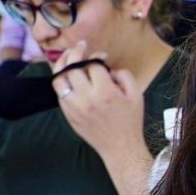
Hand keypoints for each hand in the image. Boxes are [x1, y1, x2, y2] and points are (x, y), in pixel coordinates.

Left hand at [51, 40, 146, 161]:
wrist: (120, 147)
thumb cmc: (130, 121)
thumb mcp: (136, 96)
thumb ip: (124, 76)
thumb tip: (108, 68)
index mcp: (106, 93)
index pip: (93, 65)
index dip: (96, 56)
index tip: (101, 56)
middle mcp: (87, 99)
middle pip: (72, 68)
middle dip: (75, 53)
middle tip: (79, 47)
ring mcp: (75, 107)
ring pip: (59, 79)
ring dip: (61, 65)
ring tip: (66, 57)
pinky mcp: (68, 114)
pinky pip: (59, 93)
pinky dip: (61, 81)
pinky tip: (67, 76)